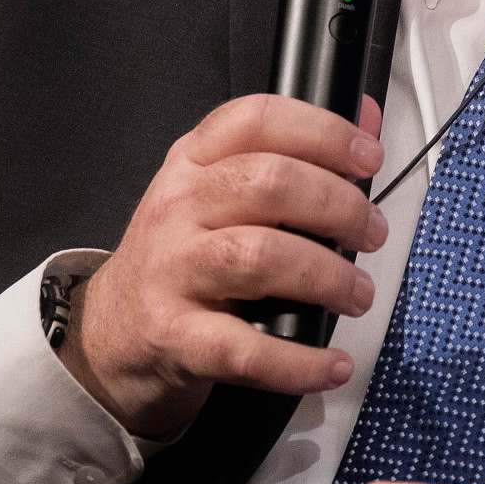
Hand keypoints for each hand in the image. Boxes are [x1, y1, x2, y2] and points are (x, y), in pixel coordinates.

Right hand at [60, 93, 387, 438]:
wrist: (113, 331)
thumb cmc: (184, 255)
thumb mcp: (222, 191)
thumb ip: (292, 154)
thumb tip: (366, 118)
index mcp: (194, 161)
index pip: (256, 120)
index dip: (322, 131)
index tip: (367, 157)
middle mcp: (179, 206)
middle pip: (269, 184)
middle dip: (339, 207)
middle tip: (372, 234)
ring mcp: (172, 270)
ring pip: (260, 256)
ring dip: (326, 276)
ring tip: (357, 295)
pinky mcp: (175, 335)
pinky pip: (245, 347)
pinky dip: (298, 361)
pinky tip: (332, 365)